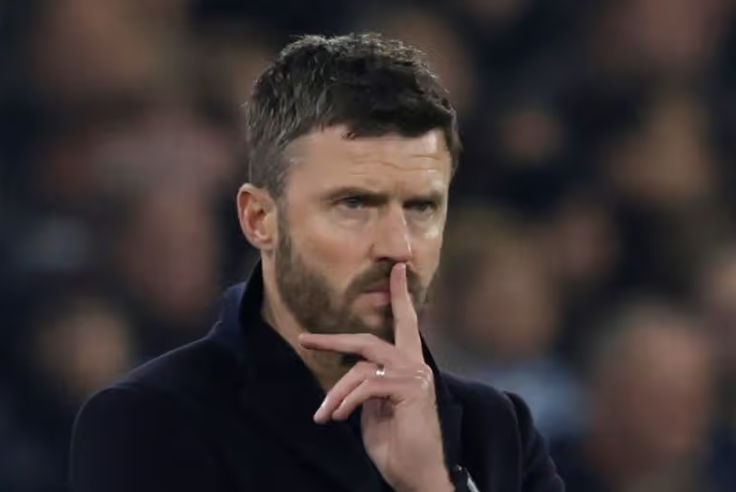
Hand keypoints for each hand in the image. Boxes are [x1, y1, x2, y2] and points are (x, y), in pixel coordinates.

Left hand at [299, 264, 452, 491]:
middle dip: (334, 341)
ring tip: (325, 415)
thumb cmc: (397, 447)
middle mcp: (416, 365)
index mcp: (408, 368)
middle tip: (305, 339)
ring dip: (336, 393)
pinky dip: (347, 401)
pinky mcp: (412, 389)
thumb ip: (366, 389)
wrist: (416, 475)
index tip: (395, 268)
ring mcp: (416, 376)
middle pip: (369, 342)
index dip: (400, 296)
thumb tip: (348, 381)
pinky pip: (367, 386)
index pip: (405, 324)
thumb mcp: (374, 412)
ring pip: (361, 369)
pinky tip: (338, 418)